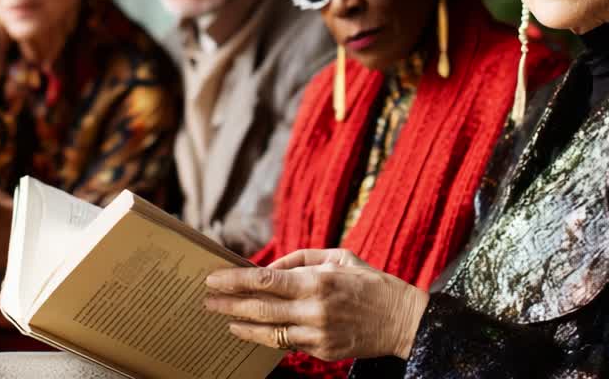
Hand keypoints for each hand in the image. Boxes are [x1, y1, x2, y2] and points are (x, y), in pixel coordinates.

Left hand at [204, 248, 429, 360]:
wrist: (401, 318)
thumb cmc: (369, 281)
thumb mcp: (339, 257)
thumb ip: (301, 259)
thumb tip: (269, 268)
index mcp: (318, 281)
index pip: (265, 280)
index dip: (235, 280)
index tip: (214, 278)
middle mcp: (315, 309)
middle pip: (260, 309)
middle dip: (229, 305)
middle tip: (207, 301)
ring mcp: (318, 334)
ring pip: (269, 333)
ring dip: (243, 327)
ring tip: (224, 320)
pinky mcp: (323, 351)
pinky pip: (288, 344)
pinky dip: (268, 337)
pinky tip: (253, 332)